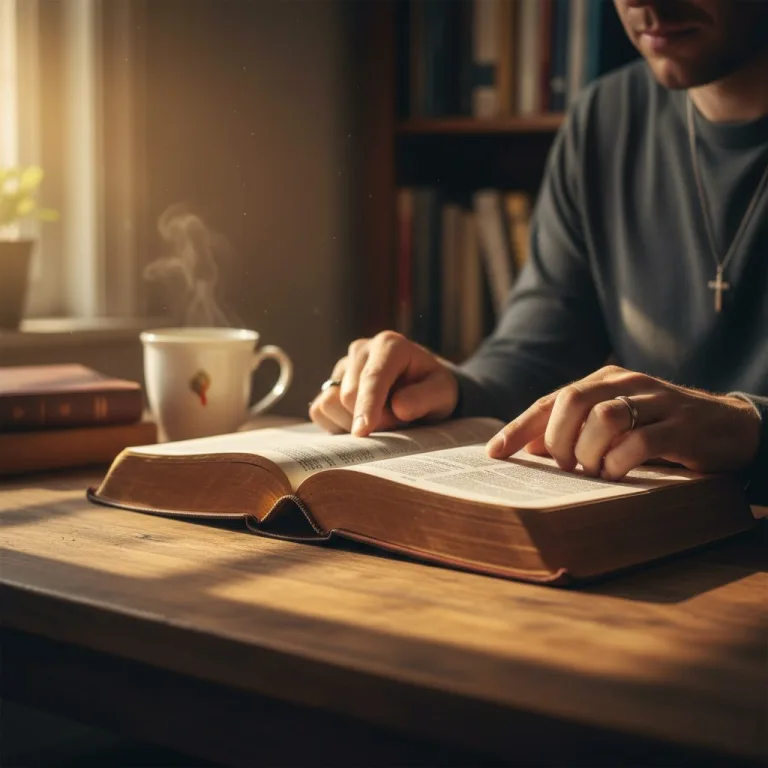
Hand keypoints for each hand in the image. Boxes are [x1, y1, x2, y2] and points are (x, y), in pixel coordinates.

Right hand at [309, 331, 458, 435]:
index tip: (363, 431)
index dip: (367, 406)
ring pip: (329, 403)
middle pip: (348, 395)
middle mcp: (361, 350)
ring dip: (352, 423)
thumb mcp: (443, 393)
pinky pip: (320, 411)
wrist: (420, 386)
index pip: (373, 377)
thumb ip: (425, 398)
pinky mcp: (329, 384)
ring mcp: (342, 366)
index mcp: (390, 345)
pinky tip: (362, 420)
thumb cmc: (432, 388)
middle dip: (370, 420)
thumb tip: (398, 407)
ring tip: (380, 419)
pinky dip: (338, 424)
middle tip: (397, 425)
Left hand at [486, 365, 760, 479]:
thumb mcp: (613, 425)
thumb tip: (527, 445)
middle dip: (557, 439)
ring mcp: (655, 401)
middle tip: (563, 467)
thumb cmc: (659, 428)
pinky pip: (640, 441)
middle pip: (572, 401)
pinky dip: (619, 462)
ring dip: (589, 452)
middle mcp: (625, 383)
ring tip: (592, 472)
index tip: (494, 453)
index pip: (550, 400)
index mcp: (603, 381)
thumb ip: (574, 429)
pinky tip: (616, 475)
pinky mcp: (681, 425)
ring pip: (604, 417)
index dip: (518, 427)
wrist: (728, 425)